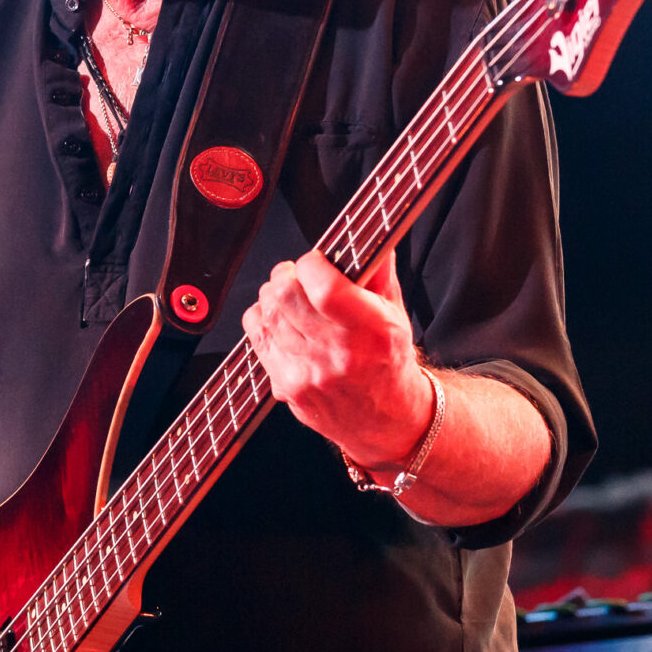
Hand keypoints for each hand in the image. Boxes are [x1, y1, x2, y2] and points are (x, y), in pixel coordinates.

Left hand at [241, 248, 435, 475]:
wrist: (385, 421)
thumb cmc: (389, 362)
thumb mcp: (395, 313)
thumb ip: (379, 271)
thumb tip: (368, 231)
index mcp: (371, 331)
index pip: (324, 287)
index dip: (311, 263)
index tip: (316, 261)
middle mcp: (338, 355)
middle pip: (285, 296)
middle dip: (287, 276)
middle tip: (298, 276)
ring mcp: (308, 374)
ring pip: (265, 313)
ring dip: (273, 296)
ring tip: (292, 299)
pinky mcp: (286, 386)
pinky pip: (255, 335)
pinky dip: (263, 319)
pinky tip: (282, 322)